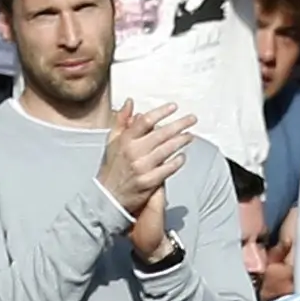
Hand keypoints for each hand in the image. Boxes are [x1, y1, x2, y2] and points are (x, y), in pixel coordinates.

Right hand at [97, 100, 197, 221]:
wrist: (107, 197)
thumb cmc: (112, 168)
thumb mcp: (112, 142)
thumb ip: (122, 121)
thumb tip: (130, 103)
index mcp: (124, 140)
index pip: (145, 121)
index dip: (161, 112)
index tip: (173, 107)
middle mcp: (133, 152)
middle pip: (161, 133)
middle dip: (180, 124)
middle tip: (191, 119)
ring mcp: (142, 167)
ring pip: (167, 149)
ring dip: (181, 141)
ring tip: (190, 136)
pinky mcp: (149, 181)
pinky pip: (168, 168)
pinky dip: (177, 161)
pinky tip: (182, 156)